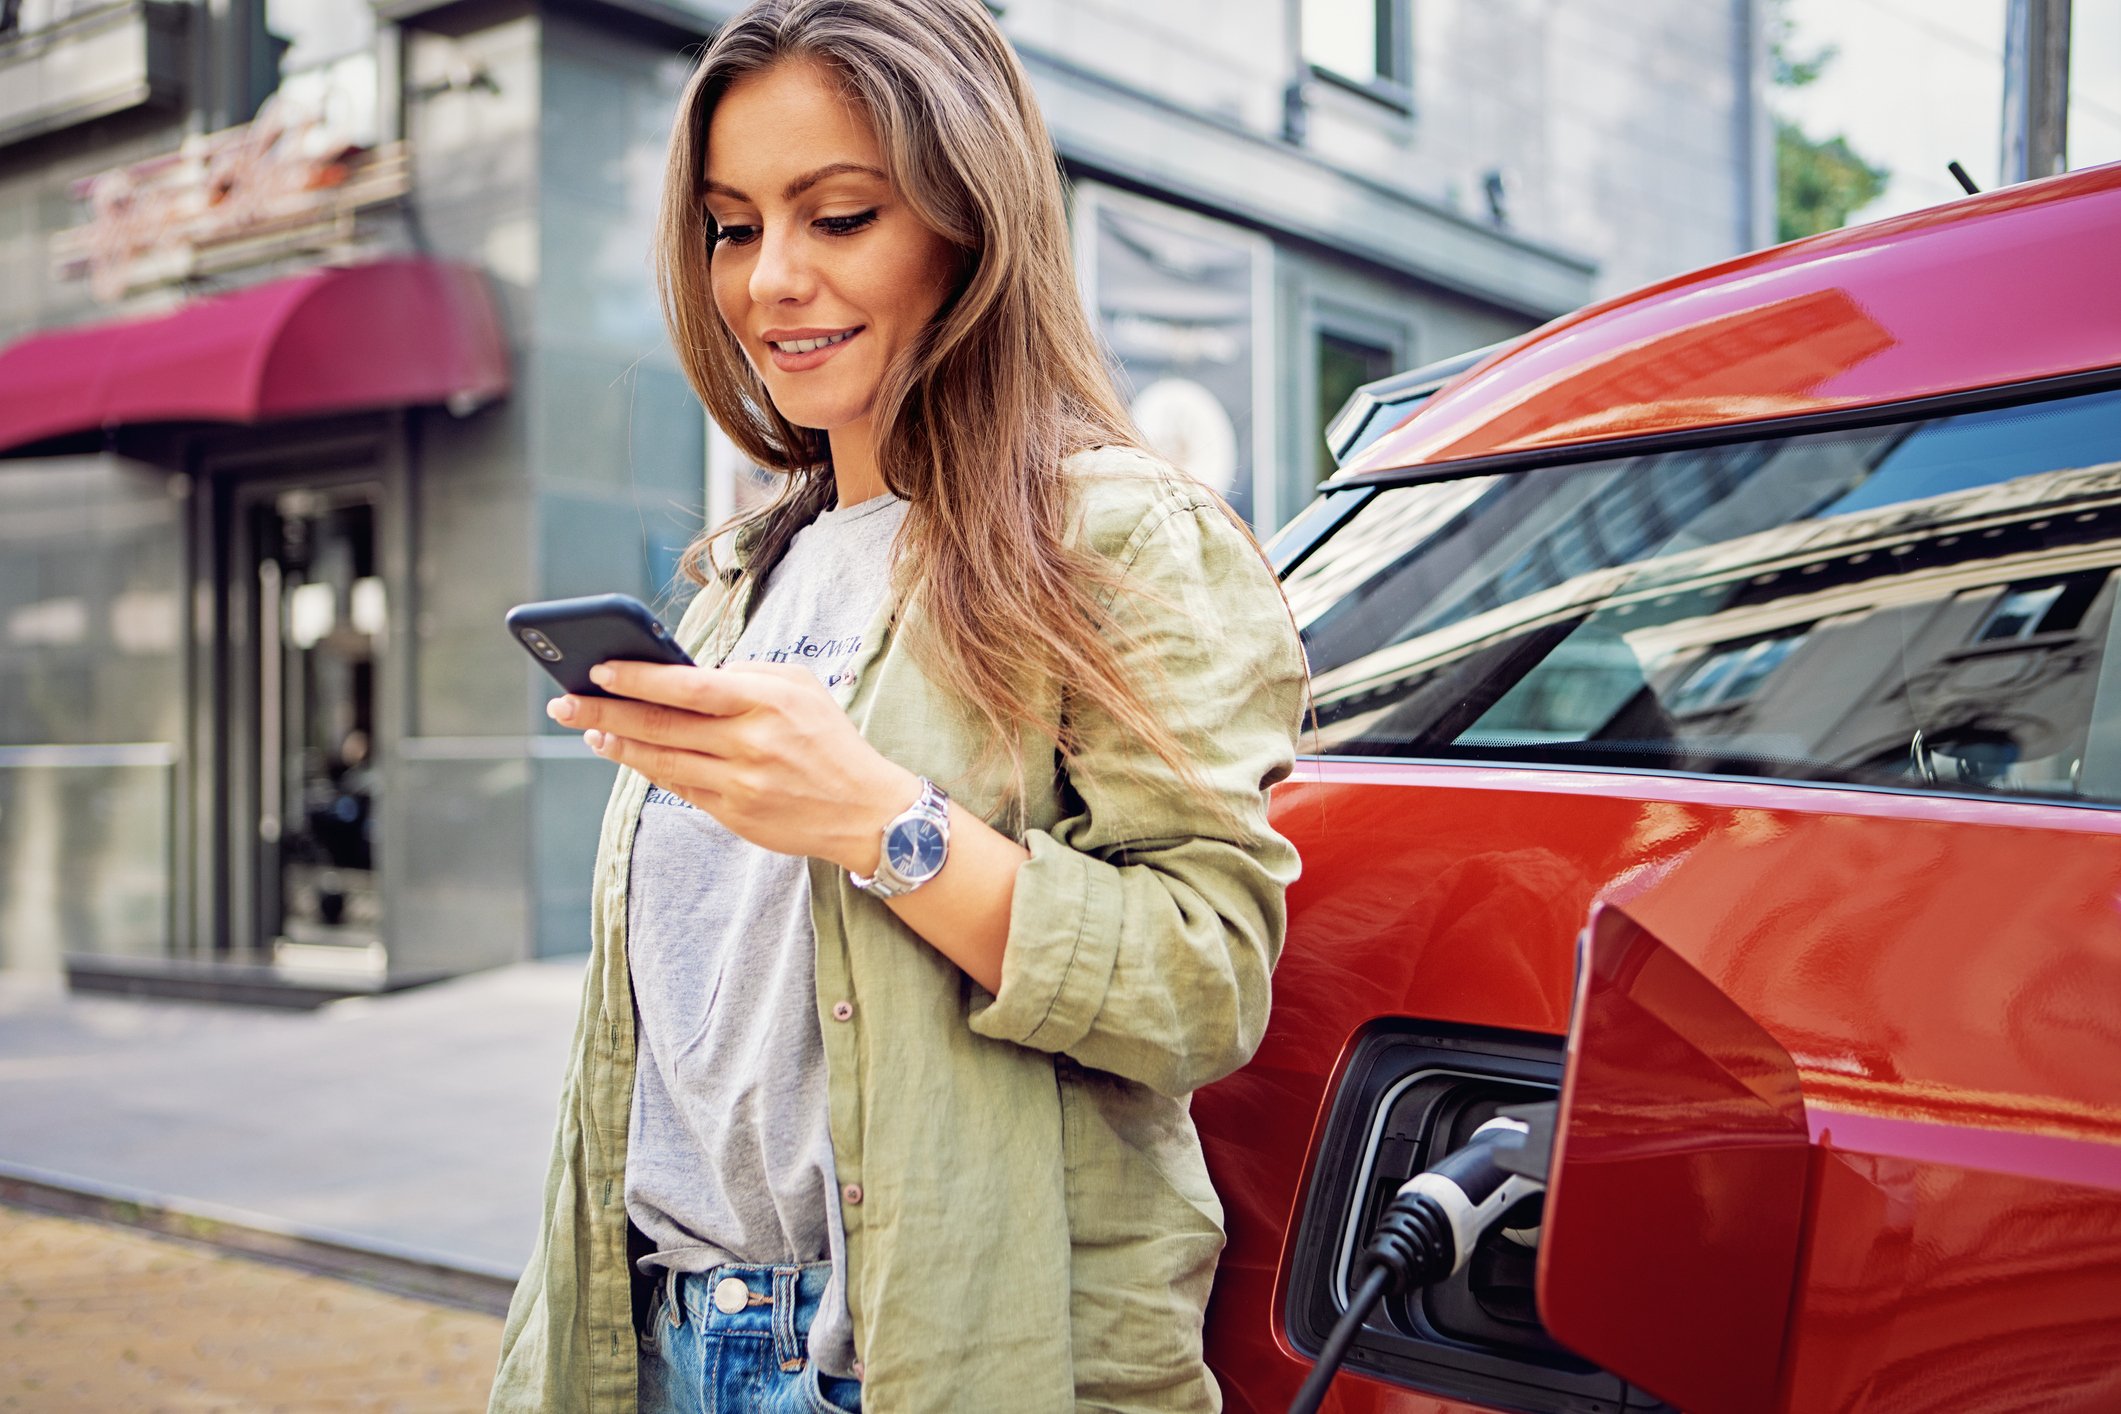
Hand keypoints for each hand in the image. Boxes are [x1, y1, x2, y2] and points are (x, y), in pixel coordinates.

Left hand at [547, 660, 918, 873]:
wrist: (866, 811)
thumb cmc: (829, 740)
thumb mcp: (801, 688)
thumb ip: (748, 675)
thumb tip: (688, 674)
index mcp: (767, 702)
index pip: (689, 687)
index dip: (639, 679)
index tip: (598, 669)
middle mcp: (751, 743)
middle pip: (662, 726)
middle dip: (605, 712)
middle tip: (564, 701)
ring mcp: (741, 783)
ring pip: (661, 761)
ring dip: (617, 745)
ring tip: (586, 730)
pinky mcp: (735, 815)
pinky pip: (678, 788)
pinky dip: (647, 769)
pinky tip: (625, 755)